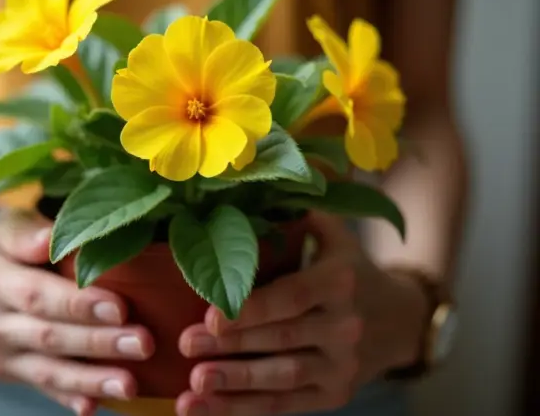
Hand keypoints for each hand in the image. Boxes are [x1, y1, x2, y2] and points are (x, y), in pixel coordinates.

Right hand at [0, 212, 154, 415]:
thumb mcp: (1, 231)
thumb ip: (29, 233)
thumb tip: (54, 237)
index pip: (39, 295)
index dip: (79, 304)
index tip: (120, 307)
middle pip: (49, 336)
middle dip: (98, 342)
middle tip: (144, 343)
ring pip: (46, 370)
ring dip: (90, 379)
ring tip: (130, 385)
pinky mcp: (6, 374)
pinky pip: (40, 388)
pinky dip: (66, 398)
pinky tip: (94, 407)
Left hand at [176, 211, 428, 415]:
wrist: (398, 319)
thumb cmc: (347, 268)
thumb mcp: (330, 233)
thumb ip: (292, 214)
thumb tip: (239, 189)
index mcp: (340, 280)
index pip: (292, 297)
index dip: (250, 310)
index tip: (210, 317)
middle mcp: (346, 325)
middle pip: (281, 339)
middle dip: (230, 347)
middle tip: (185, 345)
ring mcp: (343, 365)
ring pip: (282, 378)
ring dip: (234, 384)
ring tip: (192, 388)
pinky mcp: (335, 395)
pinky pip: (286, 405)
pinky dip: (244, 410)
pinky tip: (207, 408)